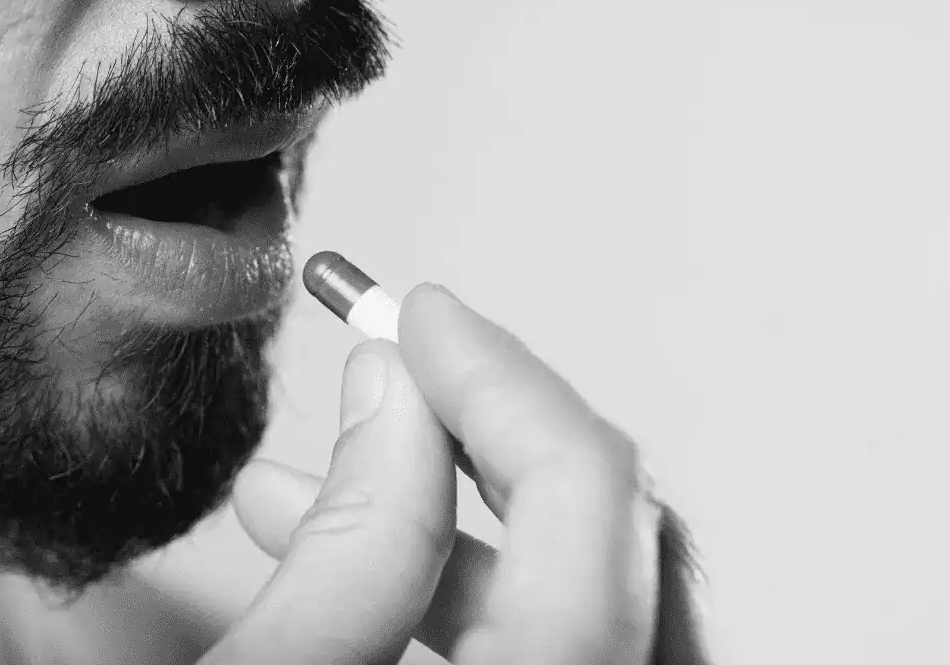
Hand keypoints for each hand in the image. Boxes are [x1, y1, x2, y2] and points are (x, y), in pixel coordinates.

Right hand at [205, 284, 709, 663]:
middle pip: (614, 531)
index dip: (502, 383)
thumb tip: (392, 391)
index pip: (591, 498)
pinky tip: (370, 568)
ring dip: (461, 515)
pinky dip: (474, 593)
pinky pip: (567, 642)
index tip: (423, 317)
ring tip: (334, 474)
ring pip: (592, 589)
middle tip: (401, 373)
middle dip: (489, 433)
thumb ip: (351, 546)